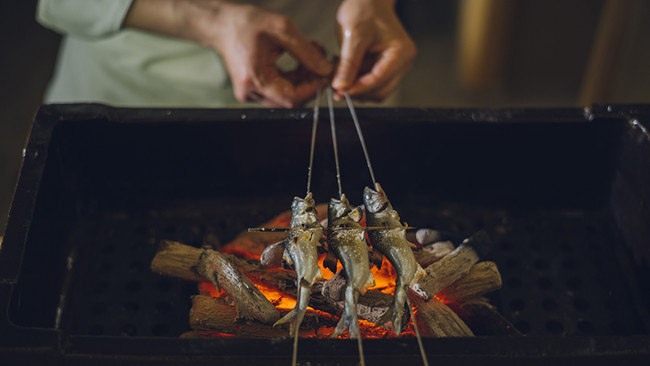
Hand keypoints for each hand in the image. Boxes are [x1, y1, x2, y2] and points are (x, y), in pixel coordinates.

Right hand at [125, 0, 332, 107]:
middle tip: (323, 62)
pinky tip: (301, 61)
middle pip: (290, 99)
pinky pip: (279, 90)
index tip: (326, 73)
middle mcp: (251, 92)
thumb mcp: (282, 30)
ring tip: (313, 56)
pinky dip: (293, 78)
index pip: (292, 97)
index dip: (313, 88)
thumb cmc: (245, 23)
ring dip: (304, 79)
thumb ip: (307, 52)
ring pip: (287, 96)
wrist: (221, 24)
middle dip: (310, 81)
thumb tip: (327, 69)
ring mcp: (251, 93)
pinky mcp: (253, 89)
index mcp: (255, 79)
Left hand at [332, 0, 415, 100]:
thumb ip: (347, 64)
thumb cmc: (365, 10)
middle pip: (380, 91)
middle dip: (358, 91)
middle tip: (336, 89)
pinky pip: (372, 83)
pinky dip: (358, 82)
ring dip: (357, 88)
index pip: (379, 81)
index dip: (358, 89)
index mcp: (400, 53)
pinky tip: (346, 72)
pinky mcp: (387, 67)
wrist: (369, 0)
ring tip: (340, 75)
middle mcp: (403, 62)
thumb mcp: (353, 36)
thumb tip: (341, 87)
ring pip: (376, 90)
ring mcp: (396, 66)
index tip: (339, 92)